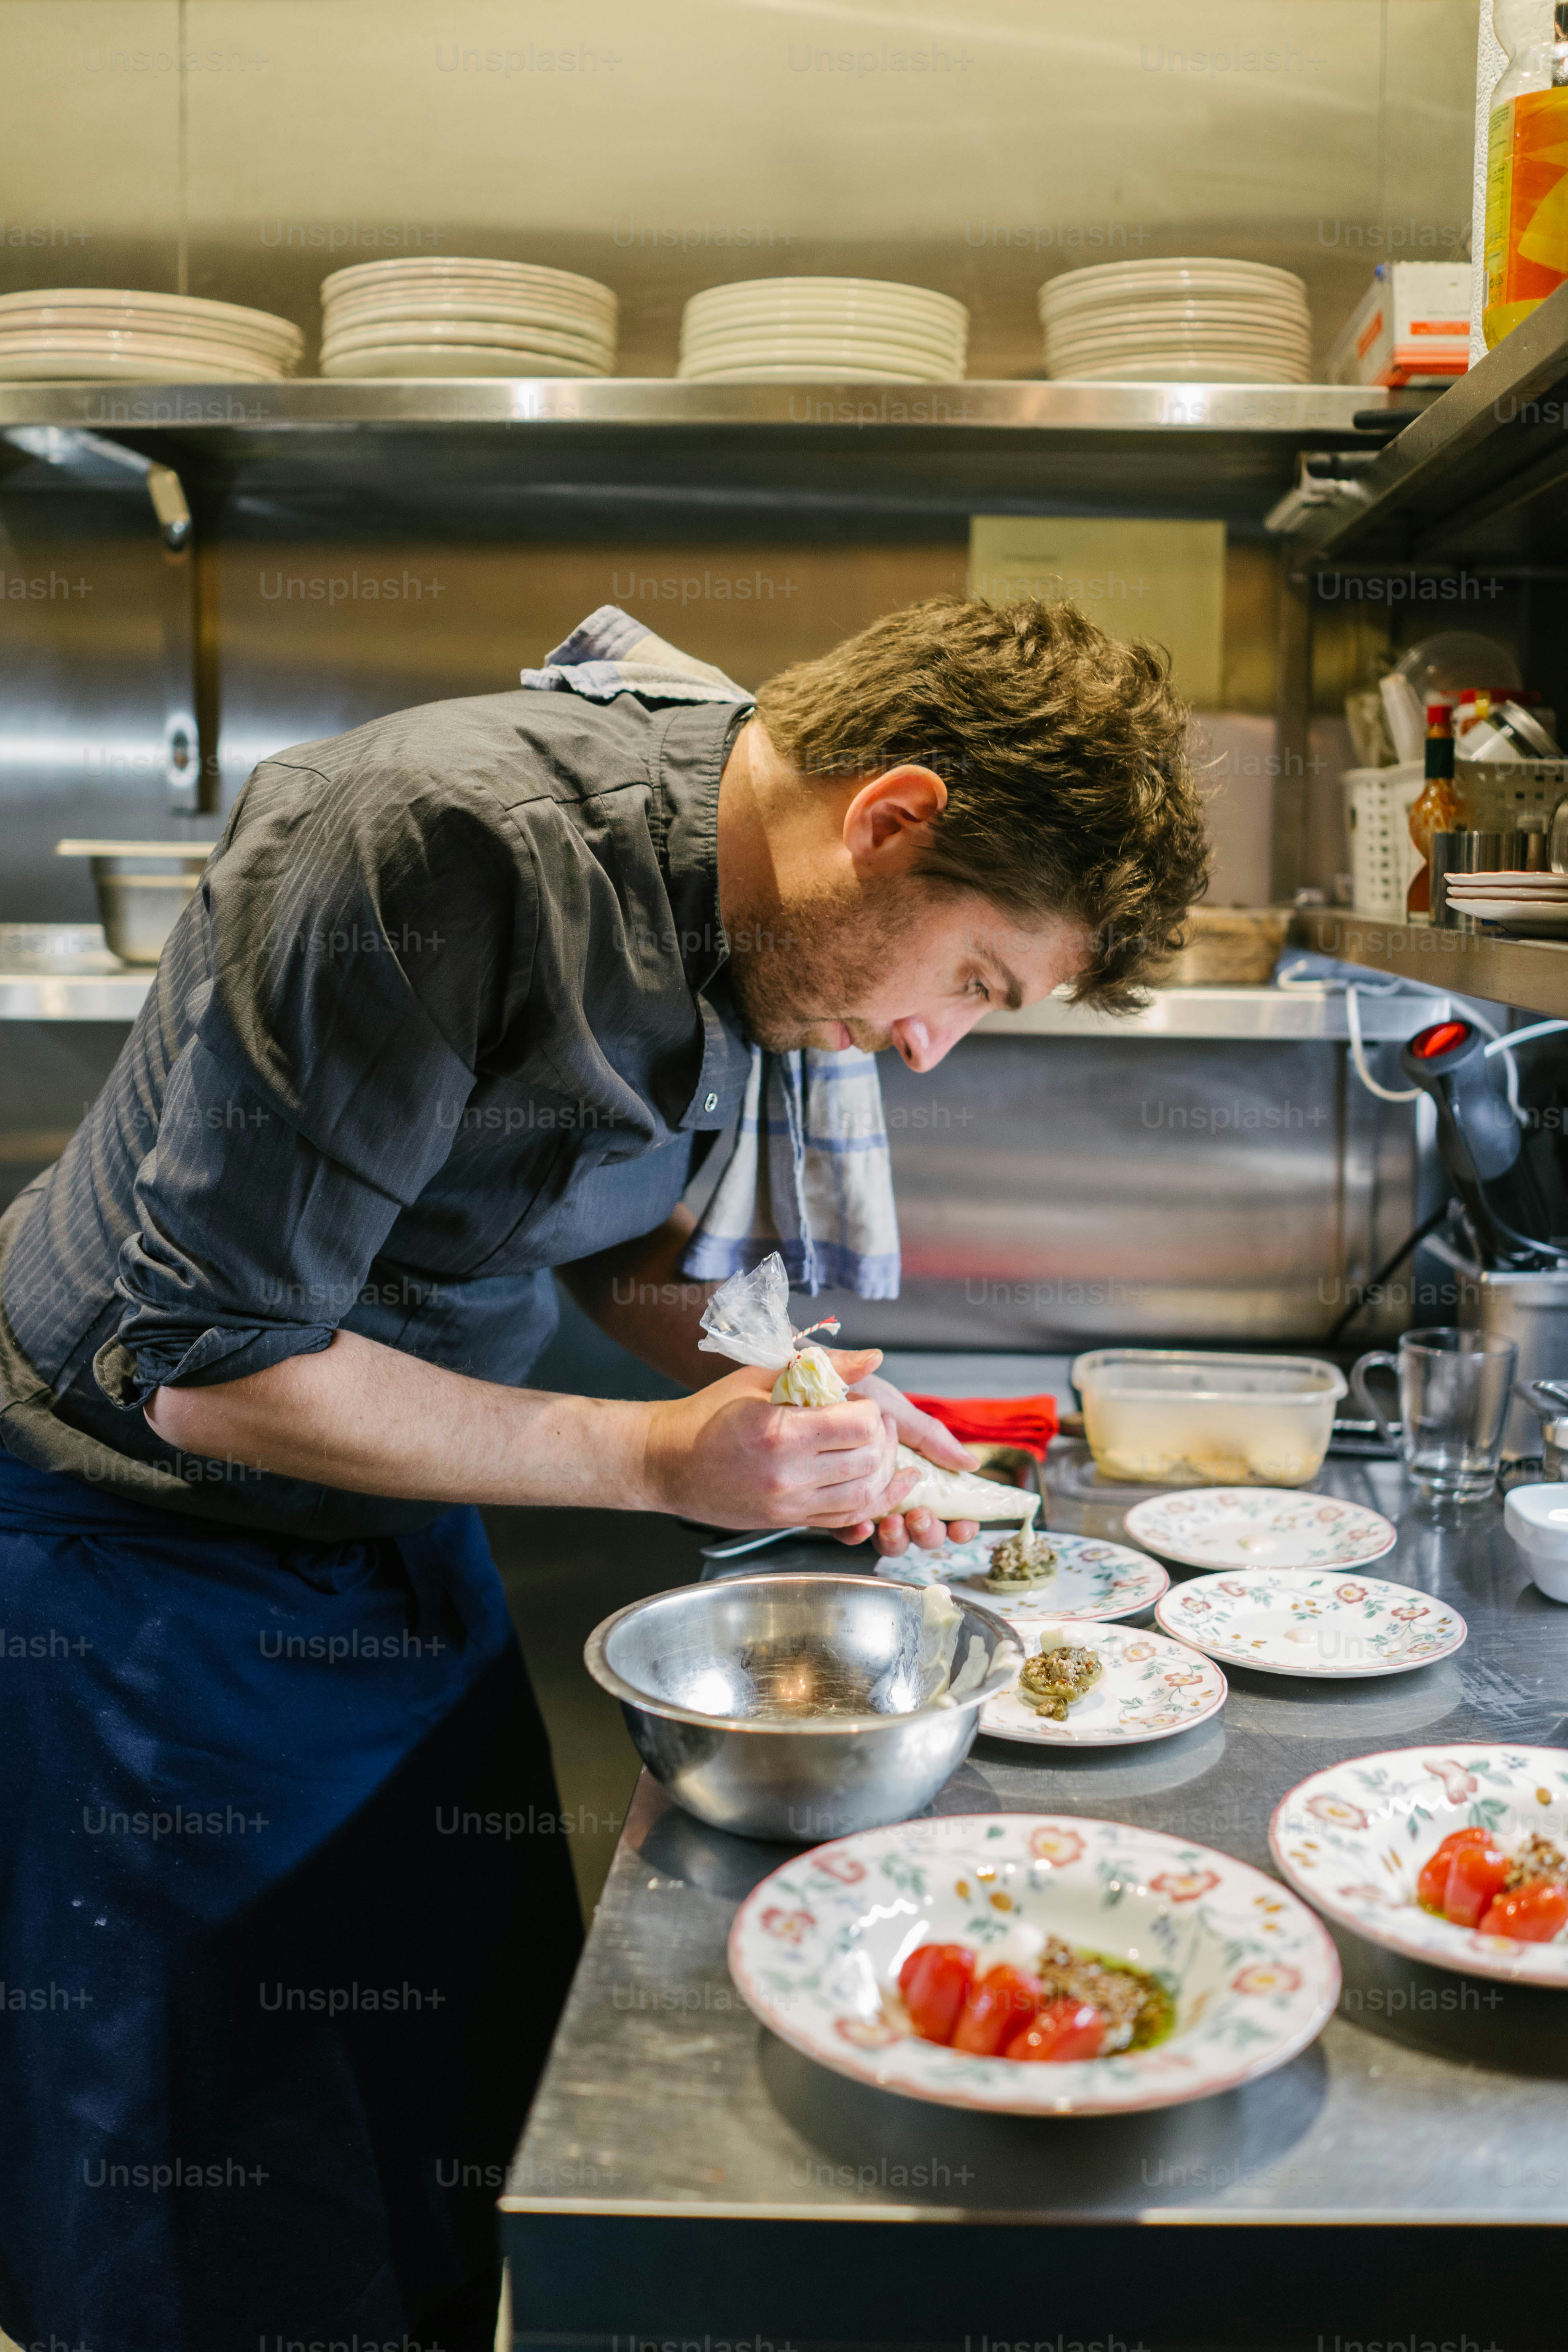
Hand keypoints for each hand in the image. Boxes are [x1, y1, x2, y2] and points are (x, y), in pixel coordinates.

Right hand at [642, 1350, 917, 1534]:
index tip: (858, 1402)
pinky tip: (885, 1486)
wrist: (667, 1462)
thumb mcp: (759, 1376)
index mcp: (781, 1431)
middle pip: (869, 1460)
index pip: (860, 1425)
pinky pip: (847, 1519)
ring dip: (882, 1470)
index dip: (870, 1410)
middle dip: (882, 1438)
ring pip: (865, 1495)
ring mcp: (789, 1504)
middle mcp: (789, 1474)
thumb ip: (822, 1366)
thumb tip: (873, 1358)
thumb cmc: (709, 1414)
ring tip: (878, 1449)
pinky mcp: (788, 1521)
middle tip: (873, 1423)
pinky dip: (872, 1502)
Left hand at [842, 1370, 981, 1556]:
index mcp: (913, 1471)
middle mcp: (890, 1490)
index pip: (948, 1511)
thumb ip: (929, 1437)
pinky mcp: (827, 1501)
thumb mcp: (896, 1409)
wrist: (806, 1378)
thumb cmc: (853, 1393)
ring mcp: (860, 1499)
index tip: (962, 1526)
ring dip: (897, 1537)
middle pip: (920, 1532)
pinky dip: (856, 1534)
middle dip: (927, 1534)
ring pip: (887, 1538)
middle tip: (922, 1518)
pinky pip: (844, 1530)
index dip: (960, 1527)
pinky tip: (864, 1527)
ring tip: (896, 1520)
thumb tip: (970, 1464)